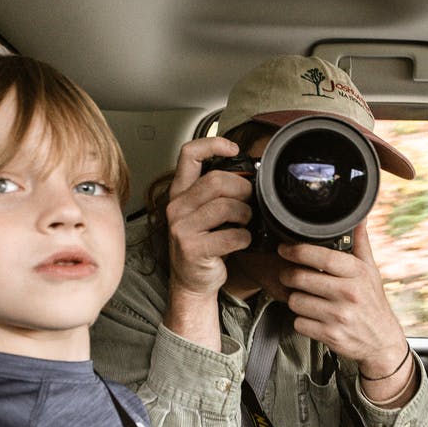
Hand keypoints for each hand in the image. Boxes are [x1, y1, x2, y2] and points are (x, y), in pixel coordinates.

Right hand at [165, 137, 253, 300]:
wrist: (192, 281)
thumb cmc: (204, 245)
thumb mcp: (205, 214)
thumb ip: (218, 193)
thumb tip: (250, 175)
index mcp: (180, 193)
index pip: (189, 154)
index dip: (213, 145)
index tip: (234, 149)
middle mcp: (176, 207)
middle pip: (217, 181)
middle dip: (243, 188)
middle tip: (251, 200)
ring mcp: (181, 228)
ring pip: (225, 207)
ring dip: (246, 214)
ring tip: (247, 222)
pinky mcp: (192, 249)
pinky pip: (231, 235)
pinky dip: (245, 237)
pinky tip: (242, 241)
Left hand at [276, 219, 407, 375]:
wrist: (381, 341)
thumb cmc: (372, 303)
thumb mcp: (370, 271)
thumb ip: (361, 244)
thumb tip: (360, 218)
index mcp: (357, 274)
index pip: (323, 257)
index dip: (298, 251)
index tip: (284, 249)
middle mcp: (348, 294)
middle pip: (301, 278)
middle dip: (289, 275)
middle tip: (289, 275)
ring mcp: (339, 316)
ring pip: (296, 301)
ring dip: (295, 299)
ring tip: (305, 298)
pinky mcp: (330, 335)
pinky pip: (299, 323)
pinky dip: (301, 321)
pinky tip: (311, 317)